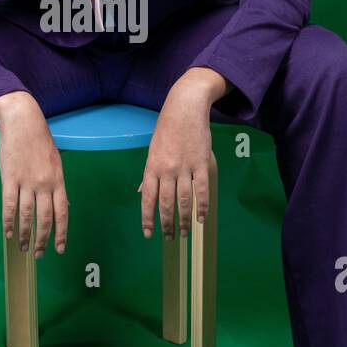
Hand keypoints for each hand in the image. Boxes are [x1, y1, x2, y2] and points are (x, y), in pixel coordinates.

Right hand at [0, 93, 68, 256]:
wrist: (23, 121)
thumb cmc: (39, 141)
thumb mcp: (55, 162)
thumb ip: (56, 184)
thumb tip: (59, 206)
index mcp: (58, 180)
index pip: (62, 213)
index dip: (61, 233)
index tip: (59, 249)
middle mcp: (45, 184)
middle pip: (45, 219)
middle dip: (42, 240)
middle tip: (39, 254)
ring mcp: (27, 181)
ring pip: (27, 216)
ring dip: (25, 235)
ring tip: (23, 248)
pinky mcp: (10, 178)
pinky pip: (9, 205)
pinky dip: (9, 222)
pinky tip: (9, 233)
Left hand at [137, 71, 223, 240]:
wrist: (185, 108)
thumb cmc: (167, 129)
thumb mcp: (153, 150)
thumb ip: (150, 174)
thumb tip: (143, 193)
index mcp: (152, 167)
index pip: (148, 199)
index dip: (148, 219)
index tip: (148, 234)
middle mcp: (166, 169)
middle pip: (166, 204)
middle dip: (166, 224)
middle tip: (169, 239)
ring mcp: (185, 167)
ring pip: (184, 201)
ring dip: (184, 220)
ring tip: (185, 233)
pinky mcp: (202, 163)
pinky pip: (202, 190)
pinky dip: (202, 206)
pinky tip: (201, 218)